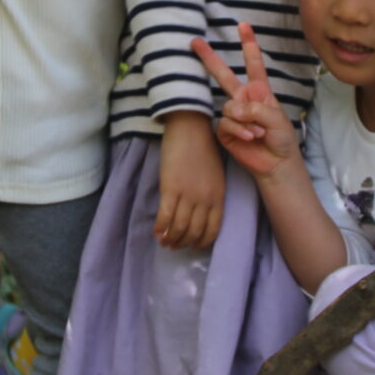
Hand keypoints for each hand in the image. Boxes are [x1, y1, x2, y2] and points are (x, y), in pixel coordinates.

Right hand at [154, 113, 225, 250]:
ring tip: (164, 242)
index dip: (202, 241)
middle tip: (175, 246)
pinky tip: (156, 232)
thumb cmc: (203, 147)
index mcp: (218, 196)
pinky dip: (160, 228)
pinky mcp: (171, 189)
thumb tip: (199, 210)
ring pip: (179, 227)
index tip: (194, 246)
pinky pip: (165, 216)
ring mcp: (188, 195)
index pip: (213, 229)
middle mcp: (205, 200)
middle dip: (184, 243)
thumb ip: (210, 194)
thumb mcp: (215, 174)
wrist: (190, 128)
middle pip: (194, 232)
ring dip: (171, 239)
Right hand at [193, 25, 298, 179]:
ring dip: (246, 121)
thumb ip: (256, 108)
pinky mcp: (224, 130)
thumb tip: (235, 108)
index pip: (254, 64)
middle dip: (209, 57)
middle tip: (195, 41)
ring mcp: (233, 114)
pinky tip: (251, 138)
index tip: (243, 25)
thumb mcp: (277, 117)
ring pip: (230, 107)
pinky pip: (226, 123)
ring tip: (259, 132)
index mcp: (259, 91)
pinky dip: (240, 130)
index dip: (249, 44)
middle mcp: (243, 99)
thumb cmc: (282, 137)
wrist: (276, 162)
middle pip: (223, 74)